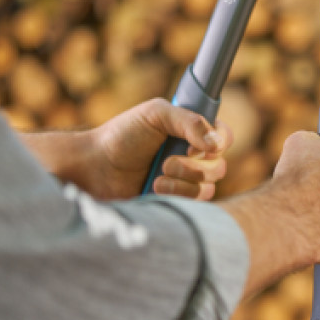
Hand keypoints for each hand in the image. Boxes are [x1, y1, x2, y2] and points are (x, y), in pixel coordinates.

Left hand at [88, 98, 232, 199]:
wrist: (95, 167)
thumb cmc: (122, 136)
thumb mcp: (156, 114)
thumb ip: (189, 122)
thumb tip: (216, 144)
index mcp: (191, 131)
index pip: (224, 137)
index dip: (218, 144)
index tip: (192, 148)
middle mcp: (193, 156)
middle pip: (220, 166)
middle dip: (193, 167)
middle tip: (165, 163)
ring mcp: (186, 180)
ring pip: (209, 187)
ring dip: (183, 183)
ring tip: (157, 178)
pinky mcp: (177, 200)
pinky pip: (195, 204)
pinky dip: (177, 195)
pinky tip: (154, 189)